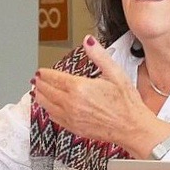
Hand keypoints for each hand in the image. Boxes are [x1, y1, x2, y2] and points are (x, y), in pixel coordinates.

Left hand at [32, 34, 161, 152]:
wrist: (132, 128)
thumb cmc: (127, 103)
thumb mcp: (116, 74)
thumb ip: (99, 56)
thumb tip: (89, 41)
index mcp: (80, 88)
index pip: (54, 77)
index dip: (45, 73)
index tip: (41, 71)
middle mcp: (71, 103)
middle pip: (47, 91)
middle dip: (40, 83)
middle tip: (37, 79)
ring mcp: (71, 117)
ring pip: (47, 105)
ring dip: (40, 96)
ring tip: (37, 91)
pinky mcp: (74, 128)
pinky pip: (54, 118)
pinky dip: (48, 110)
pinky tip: (48, 108)